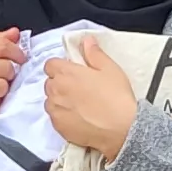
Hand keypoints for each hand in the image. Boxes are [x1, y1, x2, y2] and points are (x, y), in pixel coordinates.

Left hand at [46, 36, 140, 159]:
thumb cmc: (117, 97)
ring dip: (60, 99)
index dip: (61, 66)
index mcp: (66, 73)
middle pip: (50, 82)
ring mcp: (55, 110)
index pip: (50, 64)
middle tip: (80, 88)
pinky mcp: (58, 127)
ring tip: (79, 104)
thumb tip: (86, 41)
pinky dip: (63, 115)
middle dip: (60, 83)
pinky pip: (54, 117)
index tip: (73, 72)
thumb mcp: (110, 69)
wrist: (121, 129)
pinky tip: (79, 117)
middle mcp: (55, 90)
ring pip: (51, 100)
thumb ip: (94, 53)